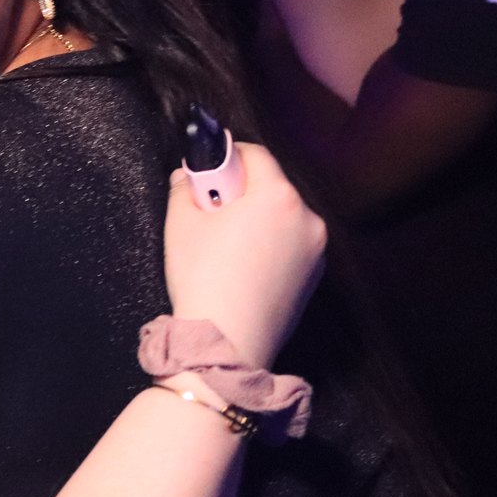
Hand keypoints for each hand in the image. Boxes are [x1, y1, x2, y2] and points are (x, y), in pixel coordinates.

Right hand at [161, 143, 324, 369]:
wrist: (228, 342)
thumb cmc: (204, 276)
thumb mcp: (180, 223)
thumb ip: (183, 187)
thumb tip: (187, 177)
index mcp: (278, 196)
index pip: (255, 154)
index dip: (226, 155)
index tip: (206, 169)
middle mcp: (307, 217)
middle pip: (271, 185)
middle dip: (241, 190)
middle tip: (209, 210)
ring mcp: (316, 250)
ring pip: (282, 216)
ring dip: (257, 217)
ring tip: (225, 243)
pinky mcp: (314, 278)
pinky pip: (290, 244)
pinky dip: (269, 244)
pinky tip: (242, 266)